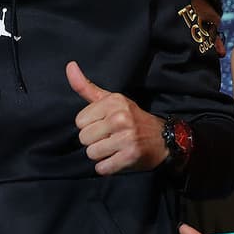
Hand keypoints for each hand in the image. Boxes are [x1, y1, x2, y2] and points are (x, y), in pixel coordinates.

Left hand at [67, 61, 167, 175]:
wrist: (164, 138)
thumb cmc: (132, 118)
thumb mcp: (111, 100)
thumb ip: (87, 87)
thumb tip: (69, 65)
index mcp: (114, 102)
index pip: (79, 121)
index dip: (89, 126)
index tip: (104, 125)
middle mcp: (120, 117)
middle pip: (84, 138)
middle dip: (94, 141)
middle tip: (110, 138)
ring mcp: (127, 137)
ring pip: (92, 153)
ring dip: (100, 155)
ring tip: (114, 148)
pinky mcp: (131, 156)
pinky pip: (102, 167)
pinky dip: (107, 167)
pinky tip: (117, 159)